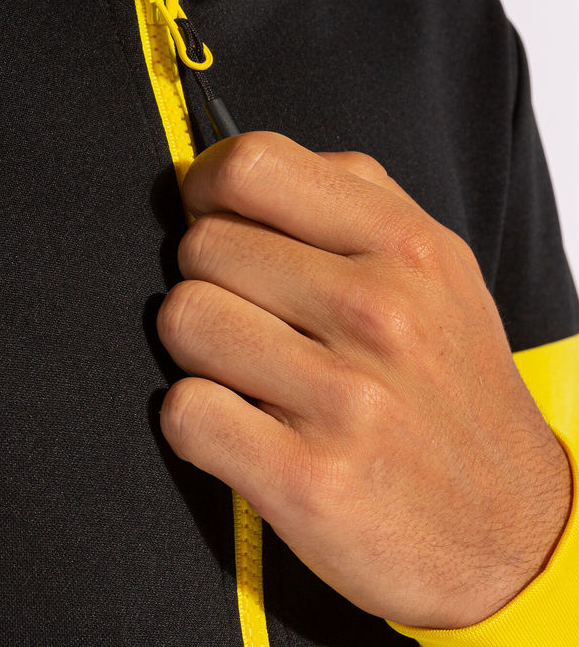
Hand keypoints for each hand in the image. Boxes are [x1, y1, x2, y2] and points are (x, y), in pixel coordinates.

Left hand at [157, 131, 571, 628]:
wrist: (513, 531)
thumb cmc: (447, 385)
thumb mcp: (432, 269)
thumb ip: (341, 201)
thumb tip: (223, 173)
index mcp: (405, 245)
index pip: (252, 164)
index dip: (206, 187)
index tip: (211, 217)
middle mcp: (379, 311)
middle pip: (201, 246)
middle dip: (209, 280)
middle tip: (253, 319)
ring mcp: (346, 398)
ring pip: (182, 318)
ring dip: (199, 351)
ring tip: (250, 374)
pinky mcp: (308, 481)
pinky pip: (184, 410)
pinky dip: (197, 421)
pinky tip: (243, 429)